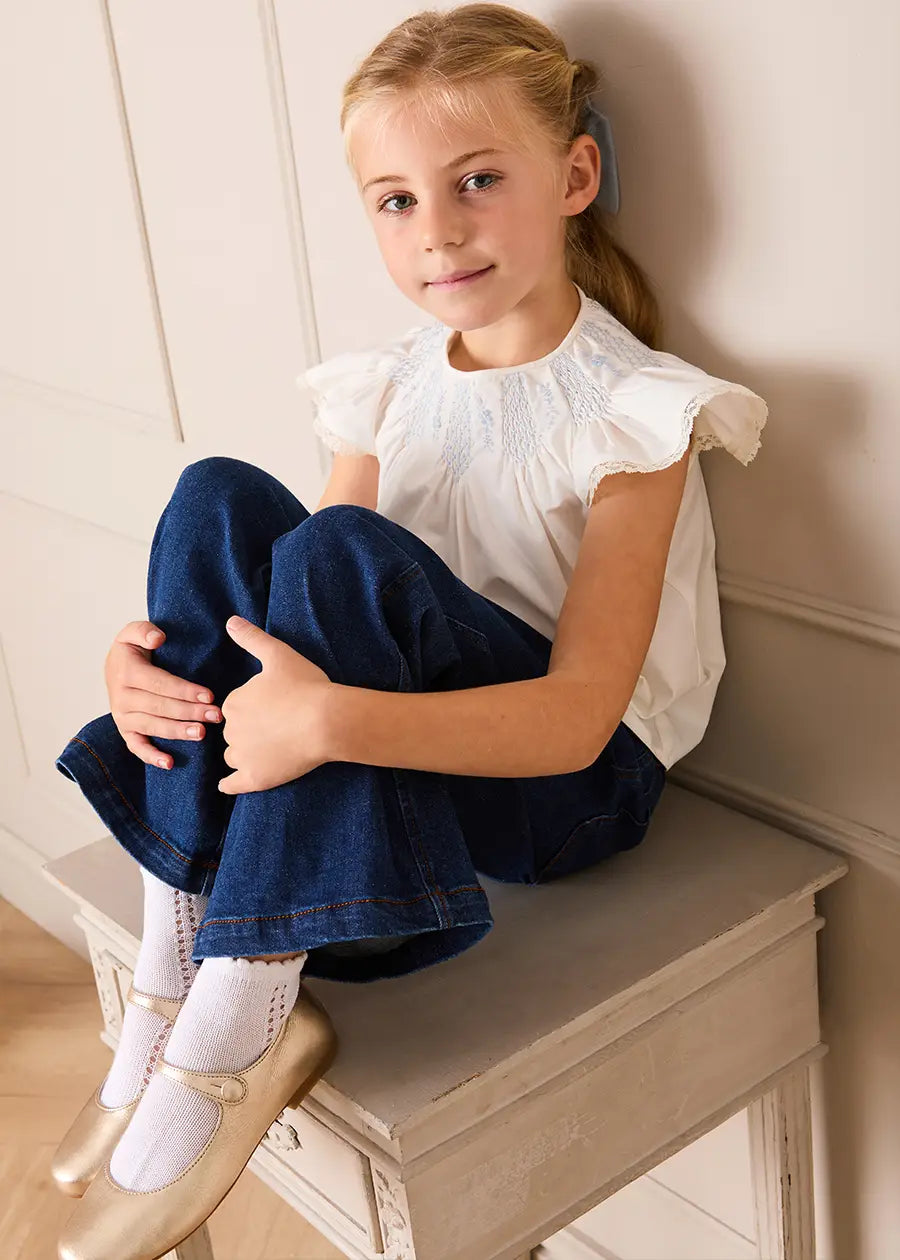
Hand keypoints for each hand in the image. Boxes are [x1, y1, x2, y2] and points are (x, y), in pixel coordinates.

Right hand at [105, 621, 221, 768]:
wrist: (115, 666)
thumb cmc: (132, 650)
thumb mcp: (133, 632)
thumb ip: (143, 630)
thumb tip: (158, 637)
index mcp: (127, 673)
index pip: (161, 684)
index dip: (185, 690)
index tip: (209, 695)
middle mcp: (122, 698)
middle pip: (161, 707)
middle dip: (190, 712)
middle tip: (216, 715)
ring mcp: (123, 717)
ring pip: (153, 726)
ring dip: (178, 732)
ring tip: (202, 734)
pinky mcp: (125, 731)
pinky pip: (137, 747)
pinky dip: (151, 756)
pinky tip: (170, 763)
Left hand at [217, 616, 333, 794]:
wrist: (329, 721)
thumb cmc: (306, 686)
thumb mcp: (279, 655)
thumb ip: (252, 638)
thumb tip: (230, 621)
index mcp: (234, 703)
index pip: (236, 707)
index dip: (255, 707)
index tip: (276, 705)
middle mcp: (231, 731)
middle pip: (234, 731)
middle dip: (250, 729)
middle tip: (279, 725)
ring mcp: (243, 757)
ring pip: (234, 755)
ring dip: (244, 753)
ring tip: (270, 749)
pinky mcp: (256, 778)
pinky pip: (233, 784)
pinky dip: (230, 784)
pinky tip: (229, 784)